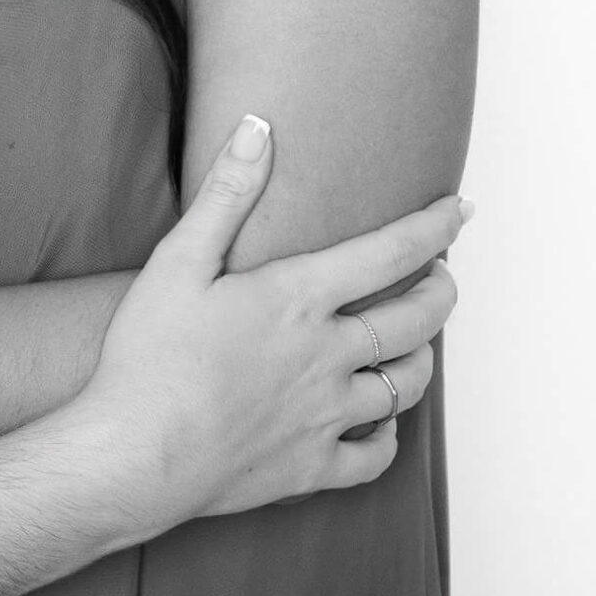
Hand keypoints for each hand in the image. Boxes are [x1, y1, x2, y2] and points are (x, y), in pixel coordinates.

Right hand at [74, 116, 465, 525]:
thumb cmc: (149, 358)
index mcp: (298, 299)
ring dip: (421, 359)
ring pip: (405, 386)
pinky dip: (387, 439)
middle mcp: (328, 356)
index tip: (461, 210)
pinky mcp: (311, 468)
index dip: (435, 227)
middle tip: (443, 276)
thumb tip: (260, 128)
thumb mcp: (178, 260)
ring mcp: (325, 415)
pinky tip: (379, 425)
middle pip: (417, 320)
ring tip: (415, 343)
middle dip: (442, 292)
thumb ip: (226, 193)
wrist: (135, 454)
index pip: (391, 252)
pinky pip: (375, 458)